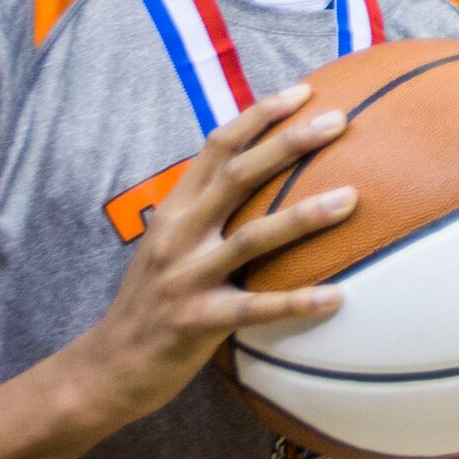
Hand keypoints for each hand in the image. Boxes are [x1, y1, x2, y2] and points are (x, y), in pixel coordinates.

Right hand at [56, 86, 357, 430]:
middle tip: (340, 121)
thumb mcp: (175, 242)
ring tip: (352, 199)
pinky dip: (297, 302)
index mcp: (175, 210)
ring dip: (303, 216)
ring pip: (251, 239)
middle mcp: (178, 236)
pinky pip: (255, 309)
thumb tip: (272, 172)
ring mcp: (186, 279)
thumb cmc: (157, 298)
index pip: (218, 146)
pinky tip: (339, 297)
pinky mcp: (196, 323)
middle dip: (289, 143)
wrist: (106, 367)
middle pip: (239, 177)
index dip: (259, 114)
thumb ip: (212, 208)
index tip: (305, 91)